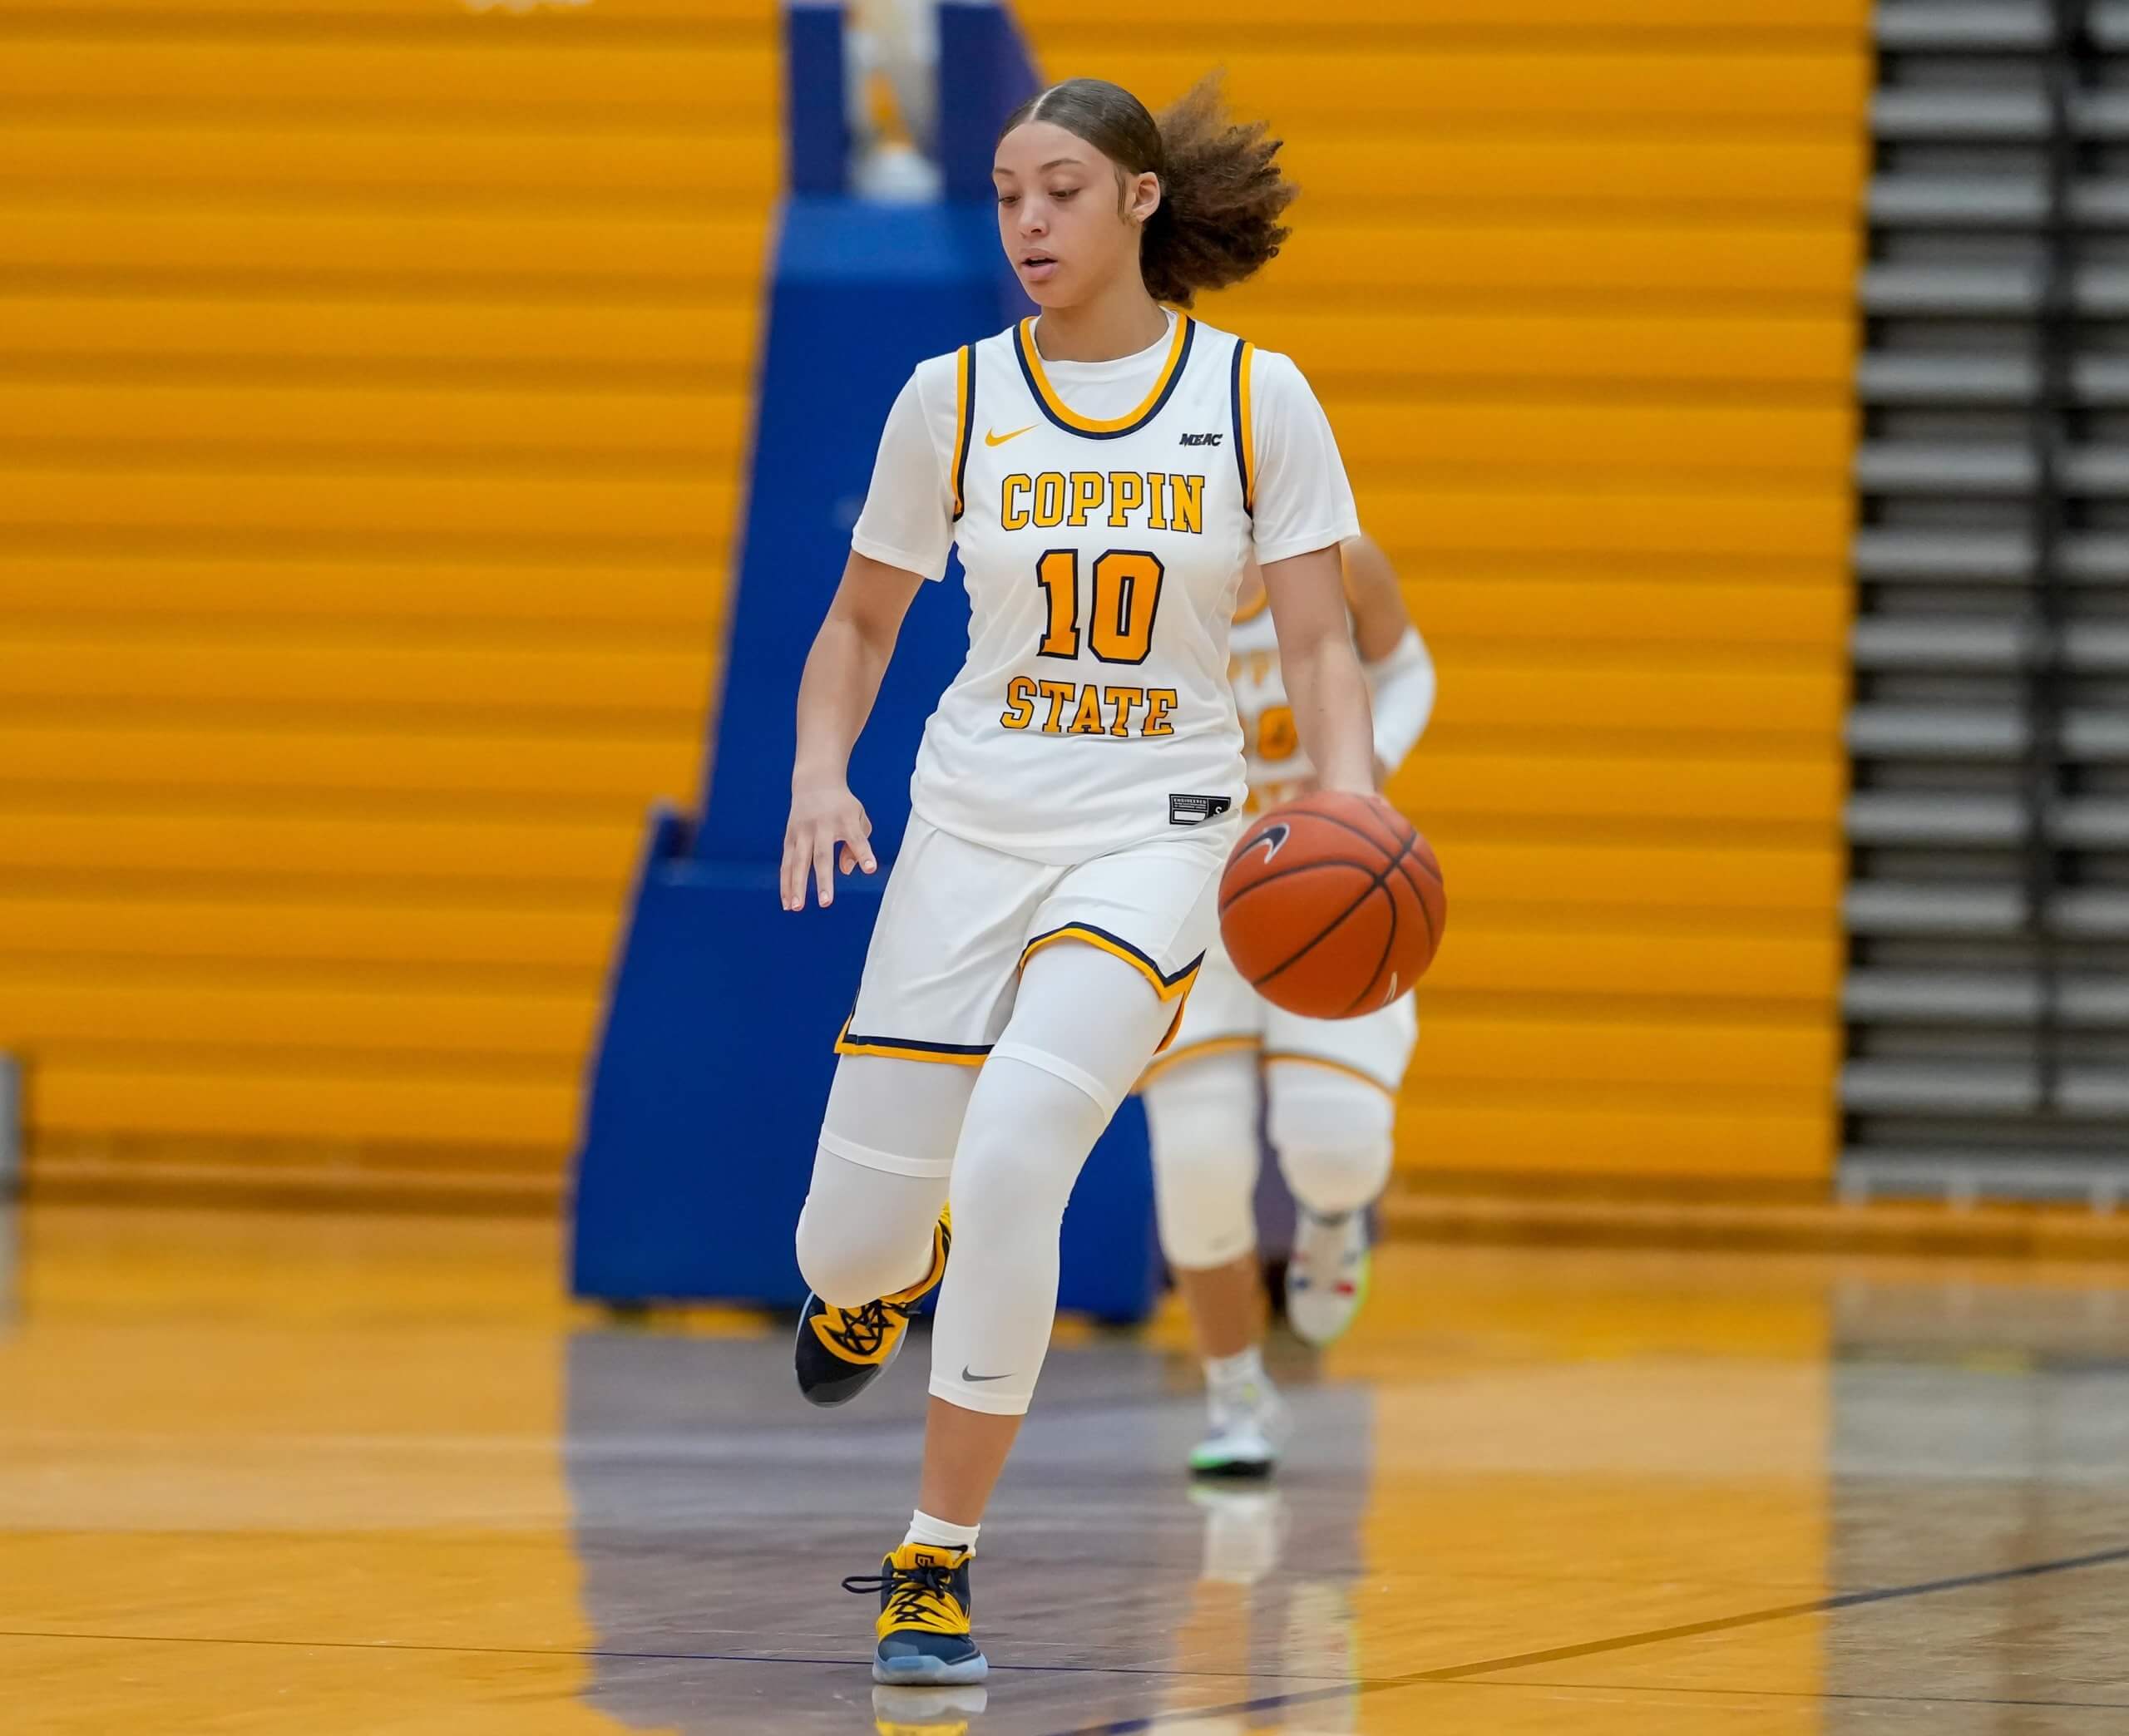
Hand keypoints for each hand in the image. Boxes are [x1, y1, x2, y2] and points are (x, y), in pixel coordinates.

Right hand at [781, 774, 875, 910]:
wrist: (815, 782)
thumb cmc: (843, 806)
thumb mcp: (858, 818)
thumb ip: (859, 844)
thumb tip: (846, 871)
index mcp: (844, 820)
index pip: (856, 838)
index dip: (863, 853)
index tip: (870, 868)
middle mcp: (821, 826)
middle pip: (822, 856)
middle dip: (823, 879)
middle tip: (826, 903)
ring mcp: (803, 831)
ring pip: (798, 862)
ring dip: (796, 885)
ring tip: (797, 907)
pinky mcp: (789, 837)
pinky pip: (786, 863)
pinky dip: (785, 882)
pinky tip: (788, 902)